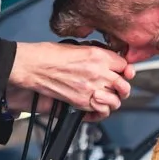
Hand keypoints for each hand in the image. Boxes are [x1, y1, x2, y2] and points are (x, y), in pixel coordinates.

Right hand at [9, 43, 134, 120]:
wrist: (34, 66)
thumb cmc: (49, 54)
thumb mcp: (78, 47)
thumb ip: (96, 55)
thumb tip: (106, 62)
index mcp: (98, 56)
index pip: (124, 65)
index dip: (123, 70)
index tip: (121, 72)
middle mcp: (98, 73)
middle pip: (124, 85)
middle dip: (122, 88)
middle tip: (117, 88)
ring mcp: (91, 89)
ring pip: (116, 101)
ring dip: (112, 101)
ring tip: (106, 99)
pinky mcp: (81, 102)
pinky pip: (101, 112)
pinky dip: (100, 112)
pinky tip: (96, 108)